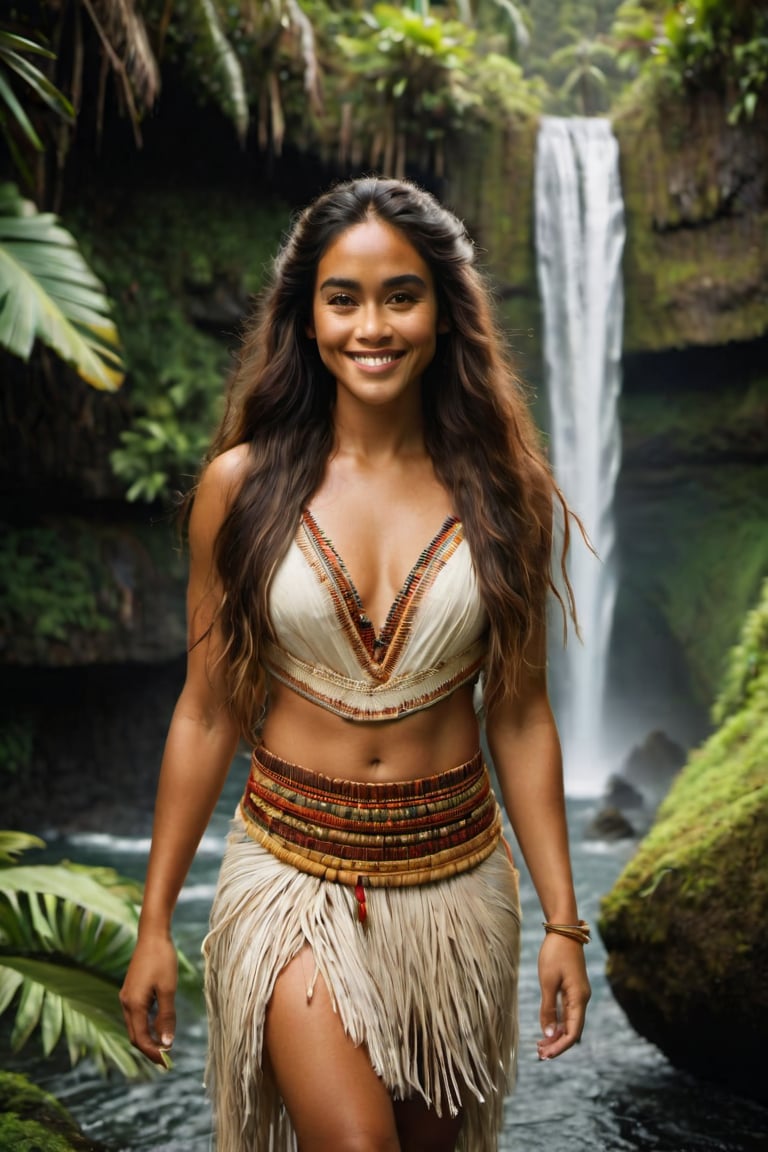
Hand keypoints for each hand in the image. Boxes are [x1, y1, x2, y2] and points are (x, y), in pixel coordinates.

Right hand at [120, 931, 177, 1065]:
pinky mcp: (131, 990)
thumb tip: (167, 1043)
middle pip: (135, 1035)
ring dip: (148, 1038)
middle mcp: (126, 1002)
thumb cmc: (162, 959)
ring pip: (135, 1026)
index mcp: (134, 1004)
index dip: (153, 1053)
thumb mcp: (168, 989)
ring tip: (164, 1046)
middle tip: (166, 1060)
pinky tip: (159, 1025)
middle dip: (149, 1049)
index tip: (167, 1063)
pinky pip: (136, 1015)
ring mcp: (127, 996)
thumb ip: (166, 1016)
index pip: (141, 1039)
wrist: (152, 935)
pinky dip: (146, 1025)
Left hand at [536, 932, 590, 1059]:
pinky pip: (567, 1012)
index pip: (573, 1033)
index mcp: (579, 999)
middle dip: (557, 1044)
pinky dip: (557, 1023)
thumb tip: (548, 1035)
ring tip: (540, 1046)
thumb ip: (548, 1009)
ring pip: (569, 1023)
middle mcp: (582, 999)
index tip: (545, 1056)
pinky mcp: (573, 989)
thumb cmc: (555, 954)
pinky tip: (546, 1029)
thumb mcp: (548, 982)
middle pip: (572, 1031)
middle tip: (539, 1055)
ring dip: (556, 1035)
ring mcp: (578, 994)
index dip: (560, 1047)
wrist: (564, 930)